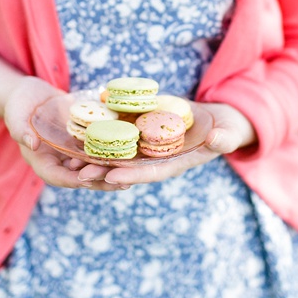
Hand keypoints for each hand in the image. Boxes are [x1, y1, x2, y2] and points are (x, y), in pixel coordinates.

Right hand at [3, 76, 125, 190]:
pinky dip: (112, 154)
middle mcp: (58, 161)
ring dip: (109, 172)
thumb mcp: (15, 115)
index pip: (55, 176)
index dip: (70, 180)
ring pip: (92, 167)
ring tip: (129, 175)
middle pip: (78, 178)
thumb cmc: (18, 104)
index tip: (85, 179)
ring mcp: (71, 153)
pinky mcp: (82, 142)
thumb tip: (33, 145)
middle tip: (119, 183)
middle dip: (98, 181)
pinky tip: (129, 154)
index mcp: (39, 159)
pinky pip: (98, 151)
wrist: (32, 94)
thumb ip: (20, 130)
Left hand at [94, 102, 256, 186]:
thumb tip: (219, 140)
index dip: (132, 175)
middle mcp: (157, 158)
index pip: (151, 172)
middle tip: (78, 174)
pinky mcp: (141, 132)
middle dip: (103, 171)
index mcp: (176, 164)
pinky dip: (100, 138)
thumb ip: (223, 139)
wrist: (216, 121)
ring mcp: (147, 147)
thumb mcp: (227, 133)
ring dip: (95, 159)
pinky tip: (79, 136)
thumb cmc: (225, 129)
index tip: (111, 177)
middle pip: (127, 167)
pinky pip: (118, 137)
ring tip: (70, 162)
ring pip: (118, 155)